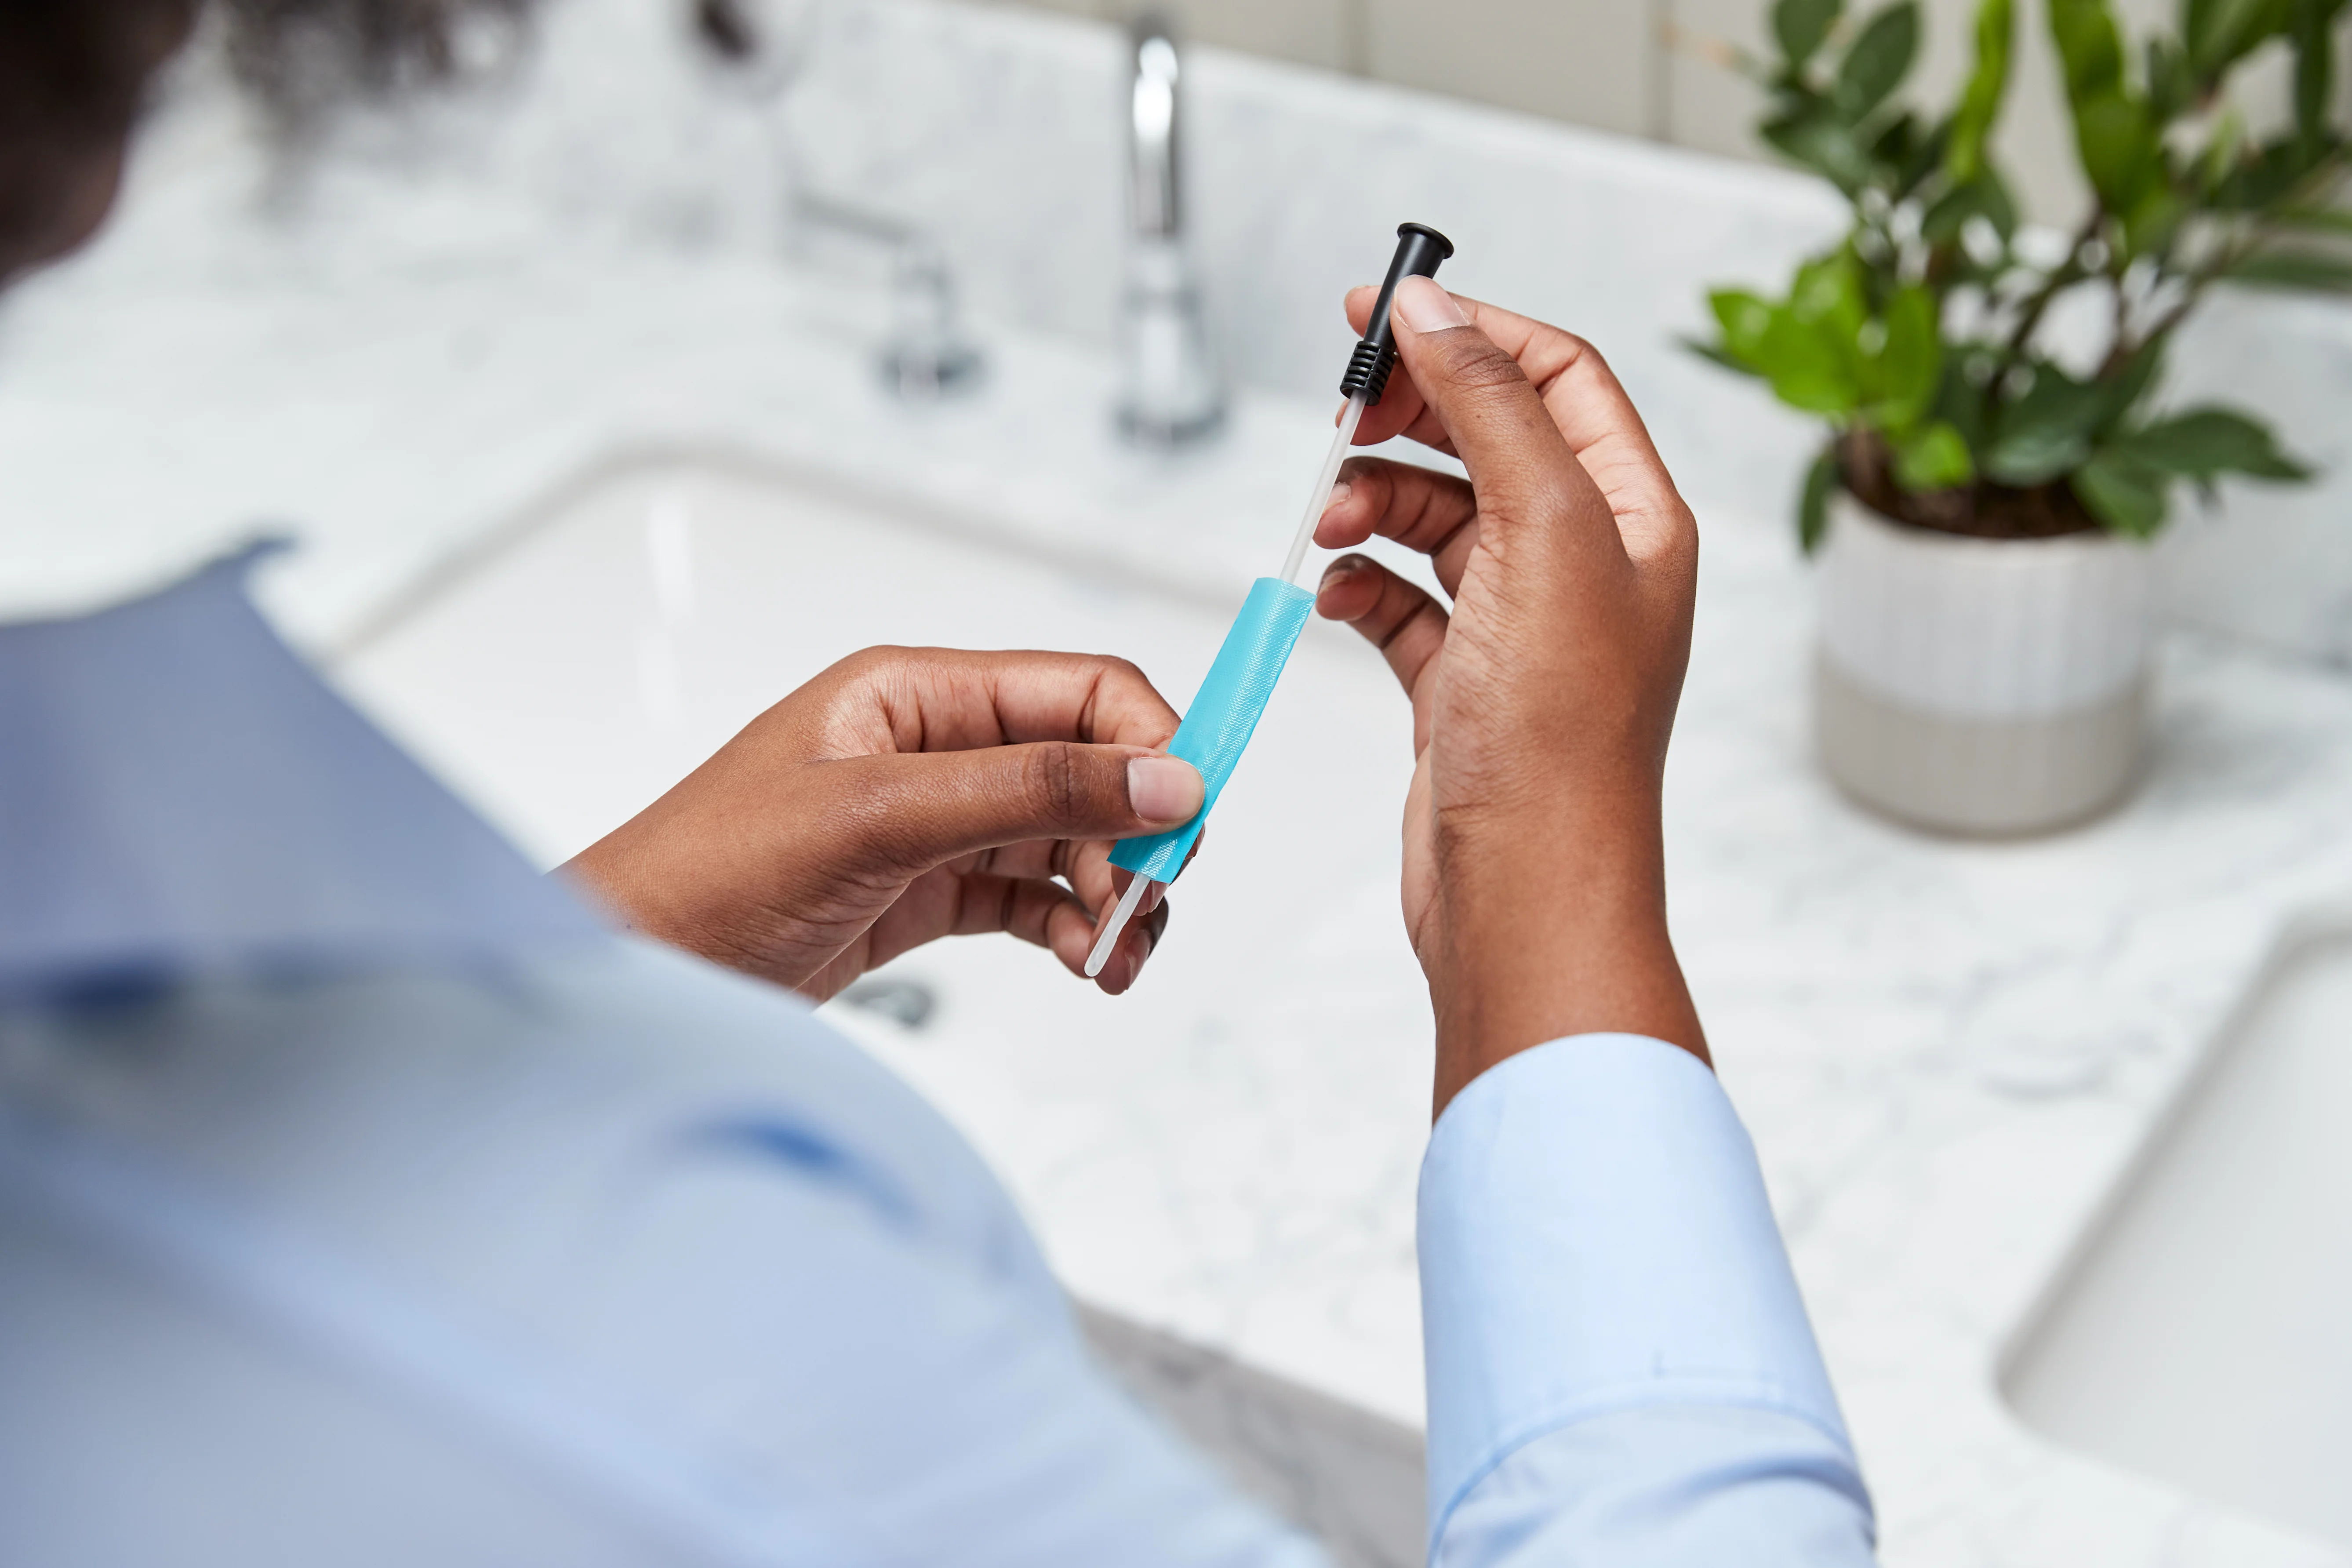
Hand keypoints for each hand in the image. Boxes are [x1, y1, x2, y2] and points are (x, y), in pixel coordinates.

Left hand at [561, 647, 1201, 999]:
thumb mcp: (881, 818)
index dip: (1151, 744)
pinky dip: (1074, 929)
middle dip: (1135, 837)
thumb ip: (1029, 793)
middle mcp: (934, 748)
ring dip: (1114, 894)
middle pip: (1089, 770)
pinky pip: (1036, 898)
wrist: (632, 972)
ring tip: (1114, 956)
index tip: (1188, 818)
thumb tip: (1166, 777)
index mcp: (915, 691)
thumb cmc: (712, 874)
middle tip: (1145, 907)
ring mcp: (933, 823)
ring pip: (1071, 841)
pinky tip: (1085, 964)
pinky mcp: (926, 893)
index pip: (1080, 690)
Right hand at [1315, 276, 1707, 1112]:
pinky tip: (1334, 591)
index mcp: (1634, 518)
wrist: (1522, 892)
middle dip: (1410, 418)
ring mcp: (1521, 627)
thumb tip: (1433, 310)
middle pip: (1490, 438)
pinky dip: (1361, 585)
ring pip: (1437, 520)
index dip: (1470, 331)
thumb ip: (1488, 406)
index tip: (1377, 314)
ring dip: (1375, 503)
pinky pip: (1402, 602)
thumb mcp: (1539, 532)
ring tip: (1331, 521)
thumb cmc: (1557, 740)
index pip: (1558, 377)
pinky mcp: (1462, 684)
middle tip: (1342, 413)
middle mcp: (1586, 566)